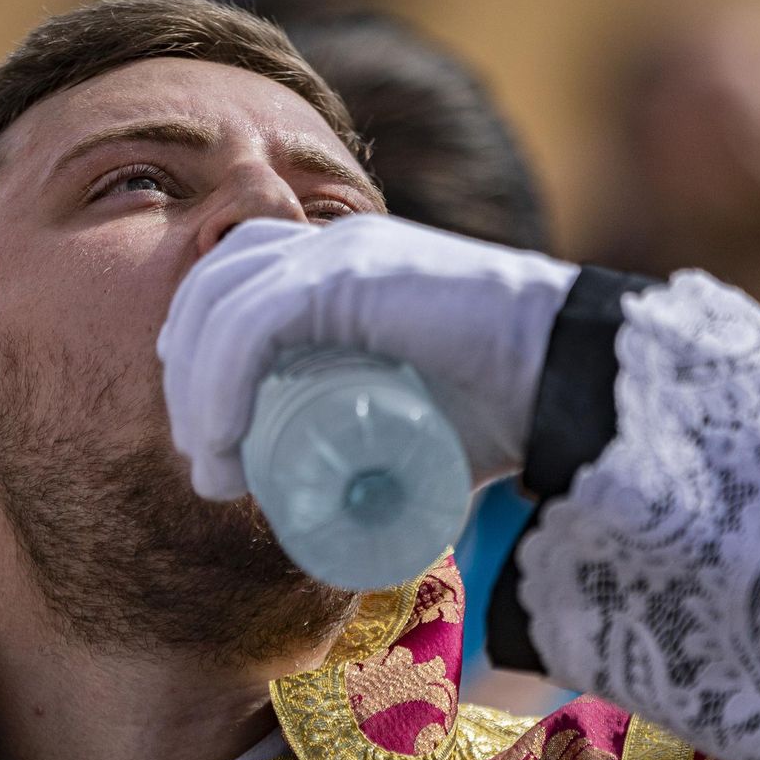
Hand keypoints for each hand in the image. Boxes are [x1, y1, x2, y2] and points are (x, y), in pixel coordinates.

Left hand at [158, 214, 579, 498]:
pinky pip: (251, 323)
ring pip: (219, 305)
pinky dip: (219, 386)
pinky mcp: (350, 275)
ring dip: (196, 392)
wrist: (572, 380)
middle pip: (212, 290)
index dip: (199, 356)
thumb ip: (372, 445)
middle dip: (186, 378)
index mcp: (342, 264)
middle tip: (207, 462)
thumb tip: (338, 516)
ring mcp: (340, 252)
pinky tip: (221, 444)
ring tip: (214, 468)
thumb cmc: (507, 409)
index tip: (210, 443)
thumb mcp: (413, 423)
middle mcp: (333, 243)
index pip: (232, 284)